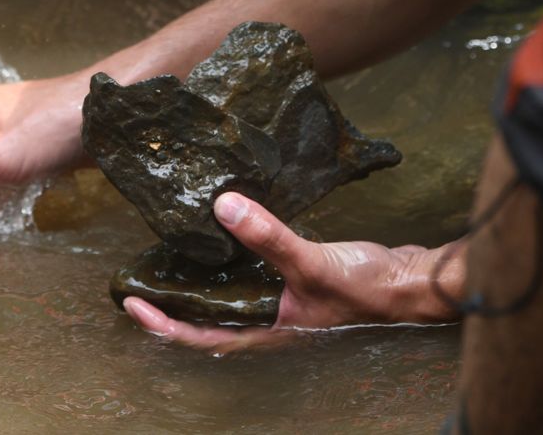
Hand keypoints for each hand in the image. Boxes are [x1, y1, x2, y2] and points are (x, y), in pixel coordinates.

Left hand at [122, 191, 467, 351]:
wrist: (409, 282)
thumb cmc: (365, 285)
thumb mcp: (310, 261)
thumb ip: (268, 236)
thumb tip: (222, 207)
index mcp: (267, 328)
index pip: (202, 336)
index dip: (164, 323)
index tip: (132, 304)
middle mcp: (270, 319)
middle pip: (210, 318)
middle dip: (174, 303)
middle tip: (141, 279)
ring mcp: (283, 302)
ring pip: (230, 297)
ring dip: (201, 282)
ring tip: (172, 255)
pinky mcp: (296, 280)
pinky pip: (252, 275)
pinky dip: (233, 261)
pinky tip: (227, 235)